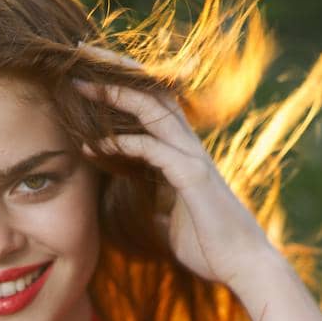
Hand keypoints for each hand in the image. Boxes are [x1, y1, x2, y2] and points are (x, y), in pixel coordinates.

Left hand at [72, 42, 274, 287]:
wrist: (244, 266)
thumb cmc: (209, 245)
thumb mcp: (170, 221)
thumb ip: (153, 204)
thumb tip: (136, 205)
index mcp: (182, 151)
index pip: (151, 102)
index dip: (121, 83)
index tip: (86, 71)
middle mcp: (188, 146)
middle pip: (151, 91)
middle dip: (114, 70)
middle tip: (78, 54)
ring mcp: (193, 158)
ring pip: (153, 111)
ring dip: (114, 95)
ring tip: (79, 86)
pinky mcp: (193, 178)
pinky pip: (153, 151)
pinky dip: (123, 145)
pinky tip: (94, 146)